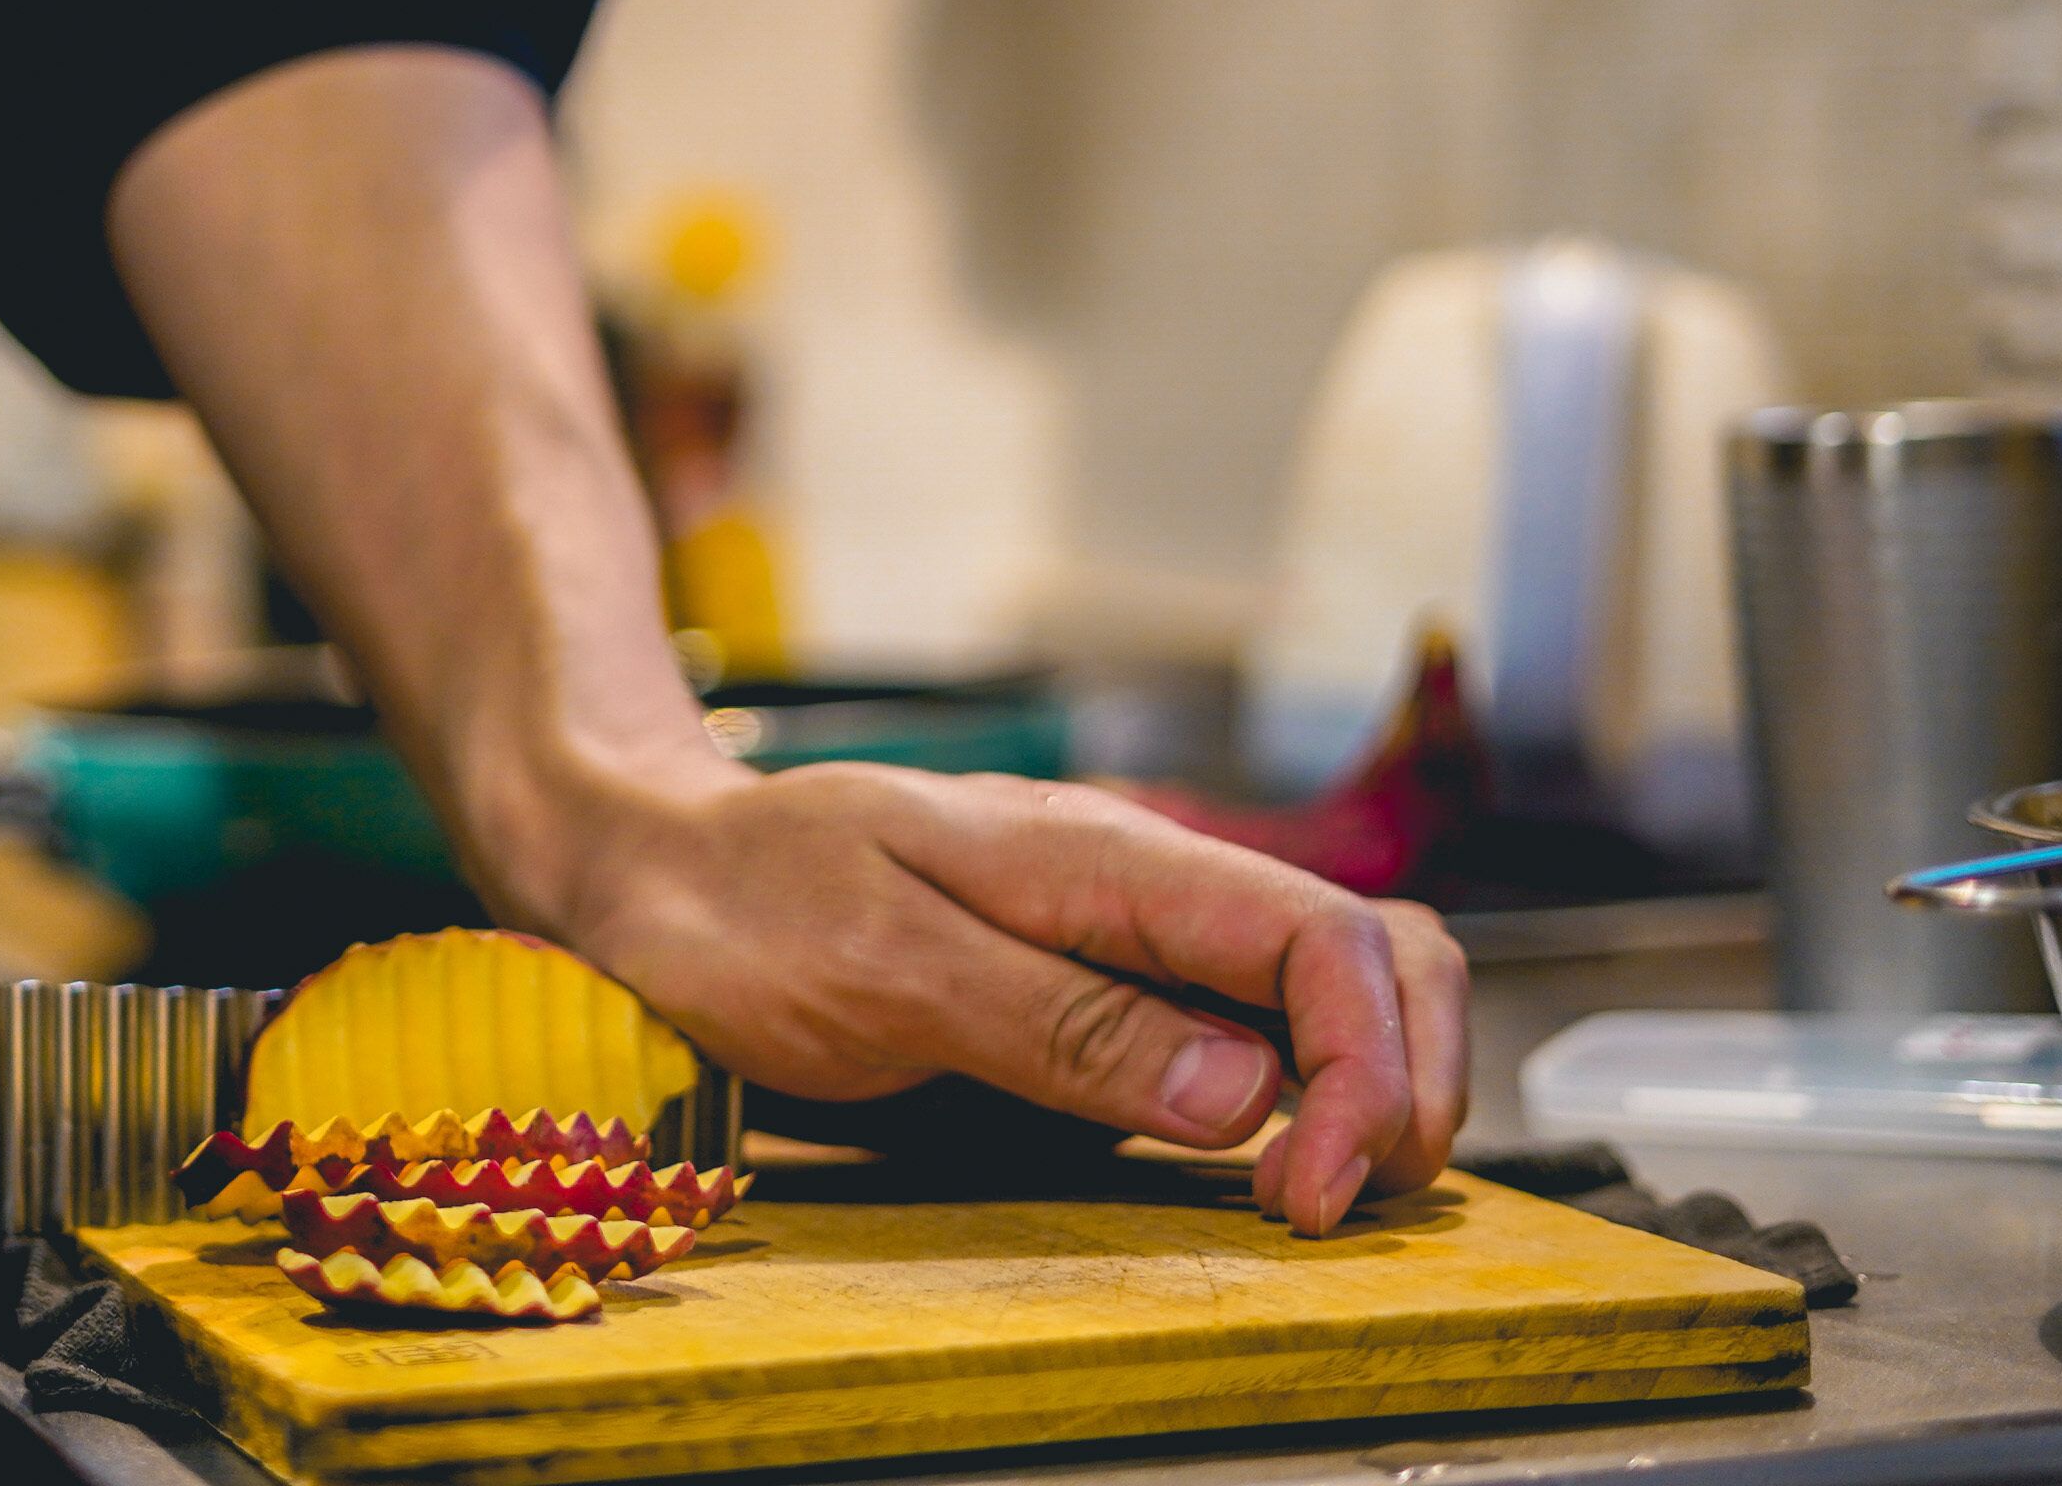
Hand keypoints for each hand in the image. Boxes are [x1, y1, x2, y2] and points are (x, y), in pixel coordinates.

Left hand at [525, 759, 1467, 1234]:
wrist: (655, 865)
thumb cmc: (744, 904)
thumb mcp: (883, 969)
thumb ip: (1060, 1024)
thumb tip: (1239, 1089)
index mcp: (1104, 858)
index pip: (1322, 939)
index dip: (1362, 1070)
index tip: (1311, 1190)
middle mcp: (1142, 884)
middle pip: (1374, 949)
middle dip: (1406, 1080)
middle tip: (1338, 1203)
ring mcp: (1130, 931)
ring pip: (1333, 983)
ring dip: (1371, 1087)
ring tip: (1318, 1194)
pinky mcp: (1103, 985)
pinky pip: (1248, 1025)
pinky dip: (1302, 1094)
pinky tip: (1263, 1165)